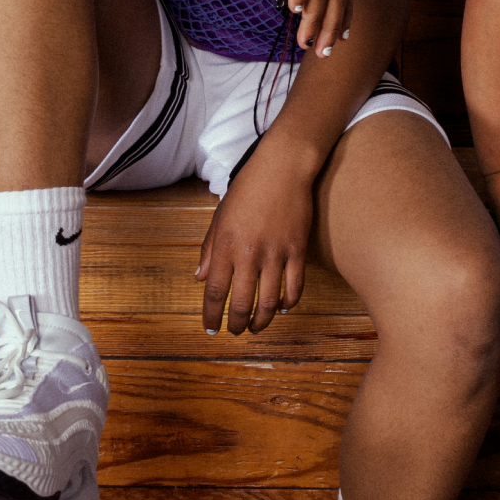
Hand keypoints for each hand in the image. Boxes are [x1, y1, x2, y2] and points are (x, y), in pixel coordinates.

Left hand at [195, 140, 318, 334]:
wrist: (283, 167)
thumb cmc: (248, 188)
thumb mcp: (220, 217)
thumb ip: (209, 250)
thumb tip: (201, 278)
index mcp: (225, 246)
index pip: (214, 292)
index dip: (211, 316)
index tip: (210, 329)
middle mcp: (249, 253)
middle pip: (241, 303)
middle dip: (235, 324)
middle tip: (234, 332)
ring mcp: (276, 254)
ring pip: (269, 302)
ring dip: (261, 321)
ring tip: (256, 327)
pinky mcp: (298, 250)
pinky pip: (294, 287)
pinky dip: (288, 304)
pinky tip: (283, 309)